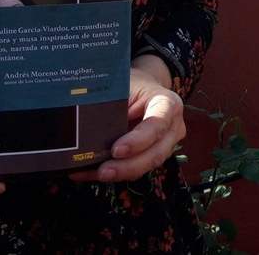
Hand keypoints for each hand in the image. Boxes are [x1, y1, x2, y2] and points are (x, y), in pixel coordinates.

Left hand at [70, 62, 183, 183]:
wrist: (144, 88)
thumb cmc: (133, 84)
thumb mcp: (125, 85)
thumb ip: (115, 103)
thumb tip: (86, 123)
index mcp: (168, 104)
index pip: (157, 125)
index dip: (138, 141)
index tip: (116, 150)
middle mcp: (172, 127)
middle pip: (156, 153)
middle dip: (129, 166)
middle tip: (103, 172)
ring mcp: (166, 144)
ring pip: (147, 165)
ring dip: (121, 173)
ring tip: (95, 174)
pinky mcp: (152, 155)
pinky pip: (136, 169)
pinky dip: (115, 173)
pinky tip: (91, 173)